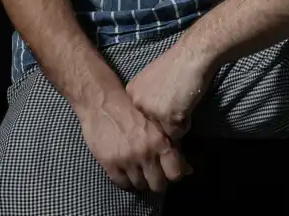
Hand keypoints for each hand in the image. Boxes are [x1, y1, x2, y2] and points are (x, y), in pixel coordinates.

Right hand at [76, 89, 190, 192]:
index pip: (175, 173)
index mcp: (159, 140)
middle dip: (156, 179)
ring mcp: (126, 159)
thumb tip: (188, 169)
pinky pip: (122, 184)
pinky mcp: (110, 164)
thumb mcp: (153, 123)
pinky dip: (125, 179)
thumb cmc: (129, 108)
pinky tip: (125, 168)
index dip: (173, 174)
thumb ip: (169, 144)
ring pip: (140, 186)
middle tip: (152, 171)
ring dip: (140, 179)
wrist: (100, 101)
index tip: (168, 170)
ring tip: (137, 168)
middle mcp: (144, 152)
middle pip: (158, 184)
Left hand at [126, 40, 209, 140]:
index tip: (167, 97)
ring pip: (165, 132)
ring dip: (177, 122)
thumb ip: (149, 98)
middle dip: (166, 119)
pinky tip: (187, 104)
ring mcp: (151, 110)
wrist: (192, 55)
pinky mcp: (166, 118)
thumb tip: (152, 119)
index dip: (159, 110)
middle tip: (177, 99)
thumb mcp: (153, 81)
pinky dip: (186, 123)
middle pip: (153, 126)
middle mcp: (137, 102)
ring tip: (182, 100)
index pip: (143, 116)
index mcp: (132, 91)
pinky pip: (178, 134)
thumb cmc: (177, 64)